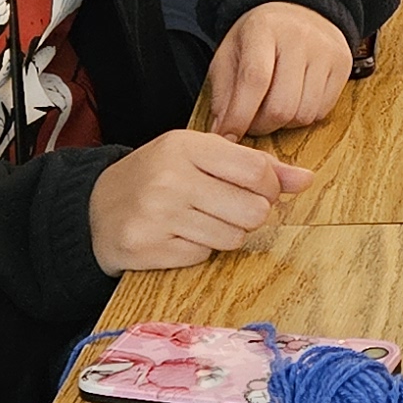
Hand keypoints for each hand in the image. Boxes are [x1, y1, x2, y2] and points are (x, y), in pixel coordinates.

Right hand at [89, 126, 311, 271]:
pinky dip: (200, 249)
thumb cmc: (156, 176)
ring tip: (202, 219)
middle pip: (252, 210)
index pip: (257, 171)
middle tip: (231, 208)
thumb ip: (255, 164)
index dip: (272, 187)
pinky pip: (202, 256)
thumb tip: (307, 180)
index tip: (262, 191)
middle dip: (251, 214)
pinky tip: (180, 235)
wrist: (94, 208)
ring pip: (232, 237)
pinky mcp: (147, 249)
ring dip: (226, 233)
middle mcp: (170, 179)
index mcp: (185, 146)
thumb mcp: (199, 155)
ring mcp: (156, 216)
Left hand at [205, 0, 353, 136]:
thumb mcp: (229, 53)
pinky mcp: (343, 64)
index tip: (229, 135)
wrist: (296, 9)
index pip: (255, 79)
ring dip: (283, 123)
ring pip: (303, 114)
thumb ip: (223, 92)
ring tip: (273, 107)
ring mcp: (325, 51)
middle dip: (261, 126)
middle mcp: (299, 37)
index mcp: (263, 28)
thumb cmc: (259, 37)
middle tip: (251, 122)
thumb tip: (223, 131)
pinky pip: (322, 112)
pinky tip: (294, 100)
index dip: (240, 115)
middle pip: (281, 106)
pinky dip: (304, 116)